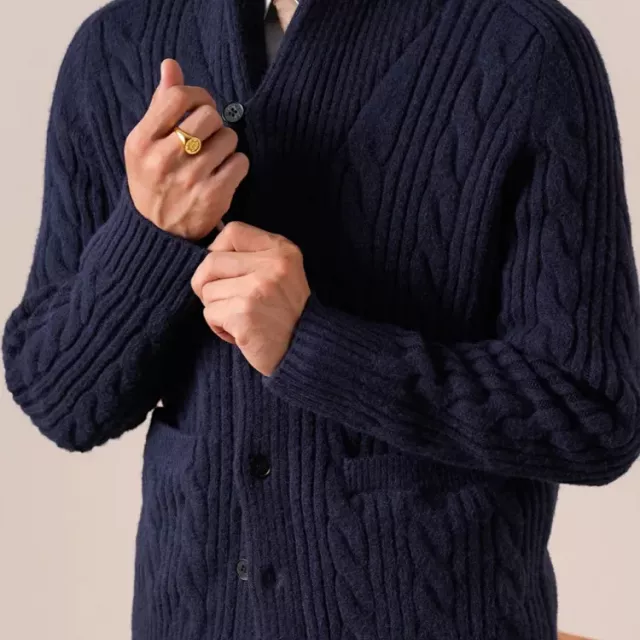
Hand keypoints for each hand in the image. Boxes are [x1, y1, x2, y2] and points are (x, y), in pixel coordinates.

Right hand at [124, 58, 248, 239]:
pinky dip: (238, 164)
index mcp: (141, 141)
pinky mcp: (213, 197)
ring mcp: (189, 179)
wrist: (157, 234)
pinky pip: (240, 162)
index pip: (177, 97)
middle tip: (209, 135)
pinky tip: (225, 173)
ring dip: (227, 144)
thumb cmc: (153, 182)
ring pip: (228, 138)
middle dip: (215, 122)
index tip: (202, 106)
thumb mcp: (144, 145)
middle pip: (208, 116)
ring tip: (215, 157)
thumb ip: (159, 104)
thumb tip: (171, 65)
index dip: (198, 95)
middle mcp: (163, 159)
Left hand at [190, 221, 310, 375]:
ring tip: (241, 319)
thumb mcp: (281, 272)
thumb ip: (252, 257)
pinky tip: (240, 333)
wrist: (305, 349)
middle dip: (208, 285)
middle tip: (226, 302)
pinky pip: (210, 313)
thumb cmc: (285, 312)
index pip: (233, 231)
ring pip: (208, 290)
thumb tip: (208, 253)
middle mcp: (272, 265)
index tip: (224, 271)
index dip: (217, 250)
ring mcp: (258, 288)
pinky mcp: (244, 313)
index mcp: (282, 250)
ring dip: (217, 309)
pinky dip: (219, 327)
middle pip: (211, 261)